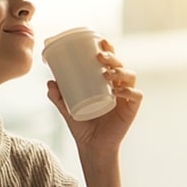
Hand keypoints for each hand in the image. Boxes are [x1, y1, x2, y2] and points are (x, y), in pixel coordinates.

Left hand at [47, 39, 142, 154]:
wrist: (91, 146)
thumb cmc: (82, 124)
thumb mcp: (66, 108)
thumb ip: (57, 96)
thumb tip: (49, 82)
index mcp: (105, 82)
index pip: (110, 60)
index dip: (109, 48)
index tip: (101, 40)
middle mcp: (118, 86)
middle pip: (120, 64)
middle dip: (112, 57)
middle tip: (100, 56)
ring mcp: (126, 97)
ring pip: (130, 76)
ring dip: (120, 71)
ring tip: (106, 73)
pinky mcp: (131, 110)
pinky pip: (136, 96)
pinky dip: (129, 91)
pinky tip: (118, 91)